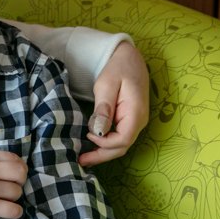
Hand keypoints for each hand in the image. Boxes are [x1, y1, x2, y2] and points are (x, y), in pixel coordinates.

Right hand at [0, 151, 25, 218]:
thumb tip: (16, 167)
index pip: (15, 159)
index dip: (19, 168)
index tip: (14, 176)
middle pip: (21, 174)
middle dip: (20, 182)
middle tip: (11, 188)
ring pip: (17, 193)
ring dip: (13, 198)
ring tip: (2, 200)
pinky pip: (14, 210)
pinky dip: (15, 212)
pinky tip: (8, 211)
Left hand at [80, 41, 149, 166]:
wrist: (128, 57)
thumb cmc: (117, 68)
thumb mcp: (106, 84)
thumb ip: (103, 108)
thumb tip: (99, 131)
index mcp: (136, 112)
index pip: (123, 139)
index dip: (105, 143)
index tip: (87, 135)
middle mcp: (139, 121)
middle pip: (122, 147)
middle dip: (102, 155)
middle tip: (80, 161)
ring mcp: (135, 121)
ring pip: (121, 144)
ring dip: (103, 152)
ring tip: (83, 158)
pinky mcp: (129, 120)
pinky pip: (119, 137)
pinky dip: (106, 144)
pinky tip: (92, 147)